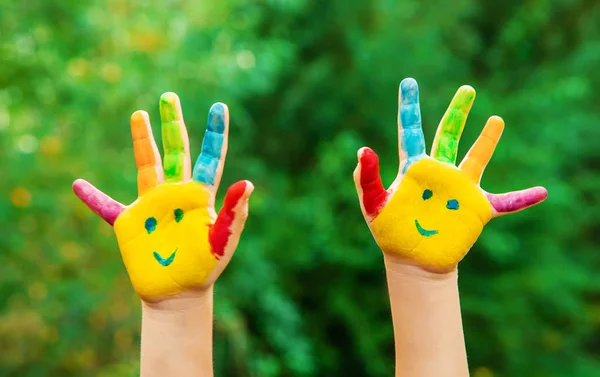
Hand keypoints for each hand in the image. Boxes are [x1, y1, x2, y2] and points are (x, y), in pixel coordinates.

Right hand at [73, 93, 252, 301]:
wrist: (179, 293)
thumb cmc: (205, 267)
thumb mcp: (222, 240)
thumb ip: (234, 213)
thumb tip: (247, 183)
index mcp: (201, 195)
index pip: (211, 157)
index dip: (215, 133)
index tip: (219, 107)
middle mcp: (176, 193)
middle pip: (175, 150)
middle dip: (172, 123)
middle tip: (169, 97)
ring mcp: (152, 205)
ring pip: (146, 165)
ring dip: (142, 140)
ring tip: (139, 114)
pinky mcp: (129, 223)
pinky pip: (107, 207)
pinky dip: (93, 198)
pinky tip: (78, 185)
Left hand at [354, 78, 546, 272]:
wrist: (412, 260)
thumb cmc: (390, 232)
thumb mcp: (374, 205)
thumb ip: (367, 179)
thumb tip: (364, 149)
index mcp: (413, 168)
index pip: (410, 131)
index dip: (409, 107)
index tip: (408, 82)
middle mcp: (439, 172)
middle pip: (449, 135)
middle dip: (457, 112)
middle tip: (467, 89)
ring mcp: (459, 189)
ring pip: (476, 159)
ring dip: (487, 141)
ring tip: (496, 120)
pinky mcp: (476, 209)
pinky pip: (505, 203)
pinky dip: (522, 199)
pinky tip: (542, 192)